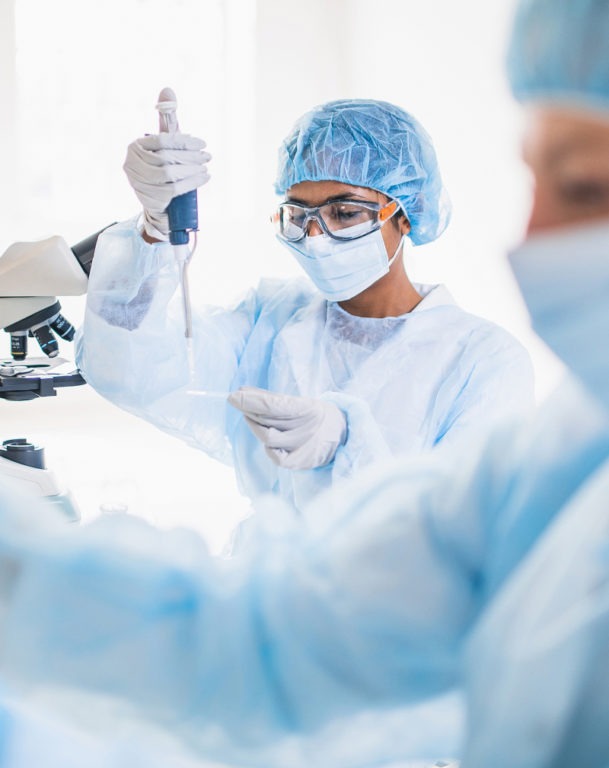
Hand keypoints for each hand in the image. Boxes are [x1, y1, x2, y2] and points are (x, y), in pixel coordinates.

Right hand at [123, 133, 210, 240]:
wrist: (155, 203)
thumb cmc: (160, 173)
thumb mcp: (162, 153)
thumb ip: (168, 136)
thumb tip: (172, 115)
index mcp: (135, 148)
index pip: (161, 140)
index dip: (183, 141)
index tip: (201, 144)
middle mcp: (133, 164)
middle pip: (166, 157)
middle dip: (190, 156)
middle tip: (207, 156)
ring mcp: (140, 182)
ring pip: (169, 172)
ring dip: (191, 169)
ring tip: (204, 168)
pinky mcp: (151, 197)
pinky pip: (174, 188)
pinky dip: (192, 182)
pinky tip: (203, 178)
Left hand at [228, 387, 346, 469]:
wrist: (341, 435)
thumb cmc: (313, 415)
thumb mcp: (299, 401)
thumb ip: (271, 398)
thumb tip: (241, 390)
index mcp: (308, 408)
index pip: (274, 405)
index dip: (251, 400)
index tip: (233, 396)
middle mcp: (306, 428)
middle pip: (268, 420)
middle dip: (249, 409)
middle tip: (237, 401)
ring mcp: (303, 447)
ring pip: (268, 437)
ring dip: (255, 426)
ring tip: (250, 417)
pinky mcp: (300, 462)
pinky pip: (275, 456)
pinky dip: (267, 447)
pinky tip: (266, 439)